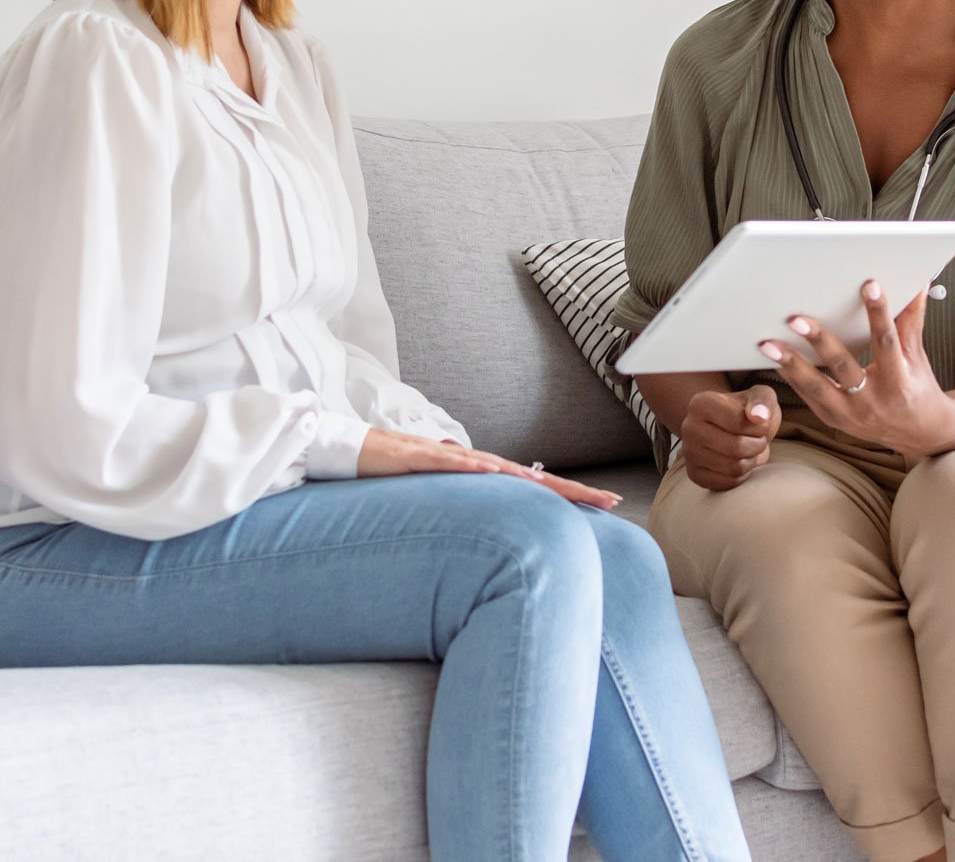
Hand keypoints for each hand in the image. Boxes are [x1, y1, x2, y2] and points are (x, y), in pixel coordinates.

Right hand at [356, 430, 622, 510]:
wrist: (344, 448)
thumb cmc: (387, 471)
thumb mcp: (433, 496)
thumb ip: (460, 500)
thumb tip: (487, 503)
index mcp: (474, 474)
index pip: (527, 486)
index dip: (565, 496)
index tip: (602, 506)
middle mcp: (468, 462)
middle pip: (527, 478)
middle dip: (570, 491)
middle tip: (610, 501)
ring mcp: (444, 458)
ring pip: (498, 470)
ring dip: (535, 482)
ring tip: (570, 493)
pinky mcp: (416, 457)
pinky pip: (450, 464)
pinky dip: (475, 468)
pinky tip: (497, 473)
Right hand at [679, 384, 780, 490]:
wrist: (730, 428)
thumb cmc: (747, 411)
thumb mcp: (761, 397)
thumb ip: (763, 402)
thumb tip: (759, 417)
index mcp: (701, 403)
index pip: (737, 422)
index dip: (760, 426)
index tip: (761, 423)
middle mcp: (689, 427)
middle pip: (736, 447)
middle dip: (757, 445)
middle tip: (758, 439)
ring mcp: (689, 453)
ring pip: (734, 467)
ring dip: (751, 460)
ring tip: (749, 450)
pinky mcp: (694, 474)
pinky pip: (728, 483)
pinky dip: (742, 475)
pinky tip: (739, 461)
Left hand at [758, 280, 952, 458]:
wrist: (918, 434)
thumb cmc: (916, 388)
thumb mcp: (916, 357)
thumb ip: (910, 321)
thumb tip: (918, 285)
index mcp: (897, 380)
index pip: (887, 341)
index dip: (878, 313)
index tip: (869, 286)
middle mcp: (872, 400)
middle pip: (842, 367)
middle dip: (819, 341)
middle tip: (796, 319)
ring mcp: (849, 413)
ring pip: (815, 387)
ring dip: (790, 364)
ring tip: (767, 344)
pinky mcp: (833, 419)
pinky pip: (807, 396)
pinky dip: (790, 377)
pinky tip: (774, 358)